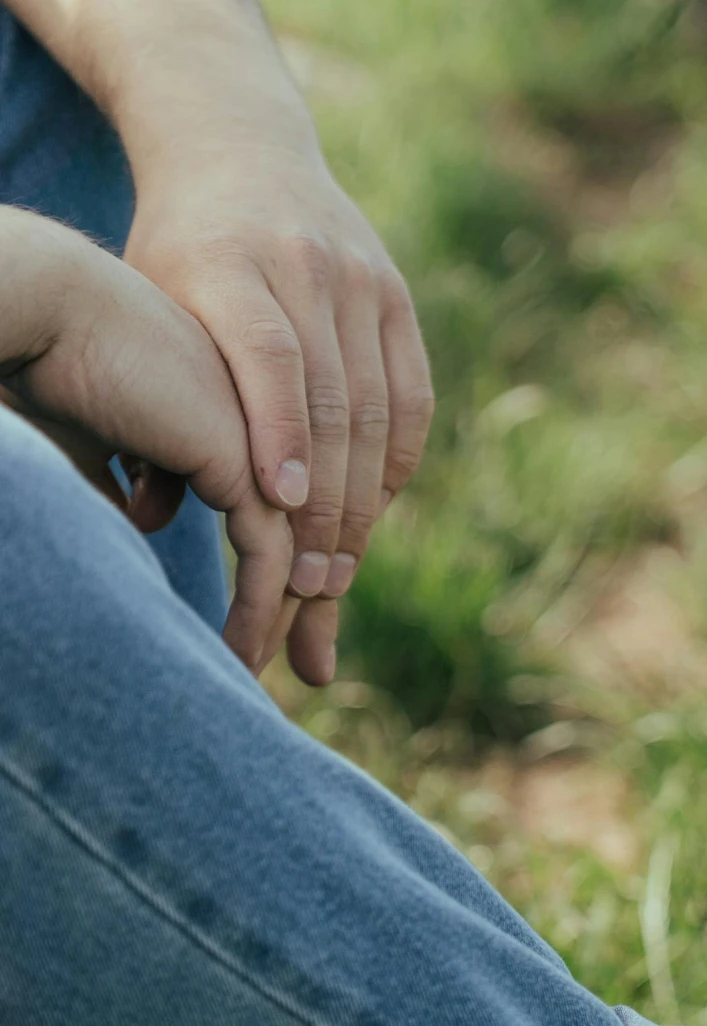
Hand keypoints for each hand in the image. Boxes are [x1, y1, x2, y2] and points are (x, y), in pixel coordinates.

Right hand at [1, 213, 296, 672]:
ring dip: (275, 619)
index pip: (265, 502)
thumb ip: (134, 473)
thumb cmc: (53, 366)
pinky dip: (258, 609)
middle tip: (298, 669)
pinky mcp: (250, 465)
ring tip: (250, 670)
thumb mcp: (101, 435)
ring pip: (292, 551)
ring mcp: (265, 444)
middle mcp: (262, 426)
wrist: (50, 316)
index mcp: (234, 411)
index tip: (259, 627)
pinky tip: (239, 650)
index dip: (269, 567)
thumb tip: (146, 515)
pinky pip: (271, 557)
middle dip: (292, 607)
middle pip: (293, 533)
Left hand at [127, 141, 434, 686]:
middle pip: (331, 402)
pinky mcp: (398, 300)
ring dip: (362, 504)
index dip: (280, 434)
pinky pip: (411, 401)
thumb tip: (154, 516)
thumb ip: (161, 402)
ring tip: (339, 572)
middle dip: (325, 503)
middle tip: (310, 584)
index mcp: (232, 262)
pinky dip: (394, 465)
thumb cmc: (181, 255)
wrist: (242, 150)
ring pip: (376, 412)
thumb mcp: (151, 307)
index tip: (282, 505)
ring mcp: (363, 280)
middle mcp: (307, 266)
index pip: (270, 357)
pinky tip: (374, 514)